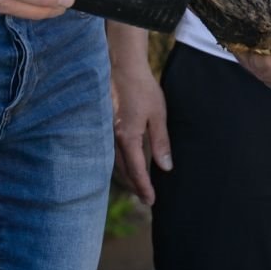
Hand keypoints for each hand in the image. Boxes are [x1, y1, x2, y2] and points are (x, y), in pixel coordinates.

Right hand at [110, 55, 170, 205]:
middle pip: (123, 172)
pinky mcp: (104, 128)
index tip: (151, 201)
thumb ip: (160, 142)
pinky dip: (120, 164)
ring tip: (139, 186)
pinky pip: (110, 153)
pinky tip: (128, 165)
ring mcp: (106, 134)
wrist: (122, 68)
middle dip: (135, 186)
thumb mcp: (158, 115)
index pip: (136, 170)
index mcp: (127, 138)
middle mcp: (113, 139)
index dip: (144, 188)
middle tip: (147, 199)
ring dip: (127, 177)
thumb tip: (165, 167)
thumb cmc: (142, 89)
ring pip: (115, 164)